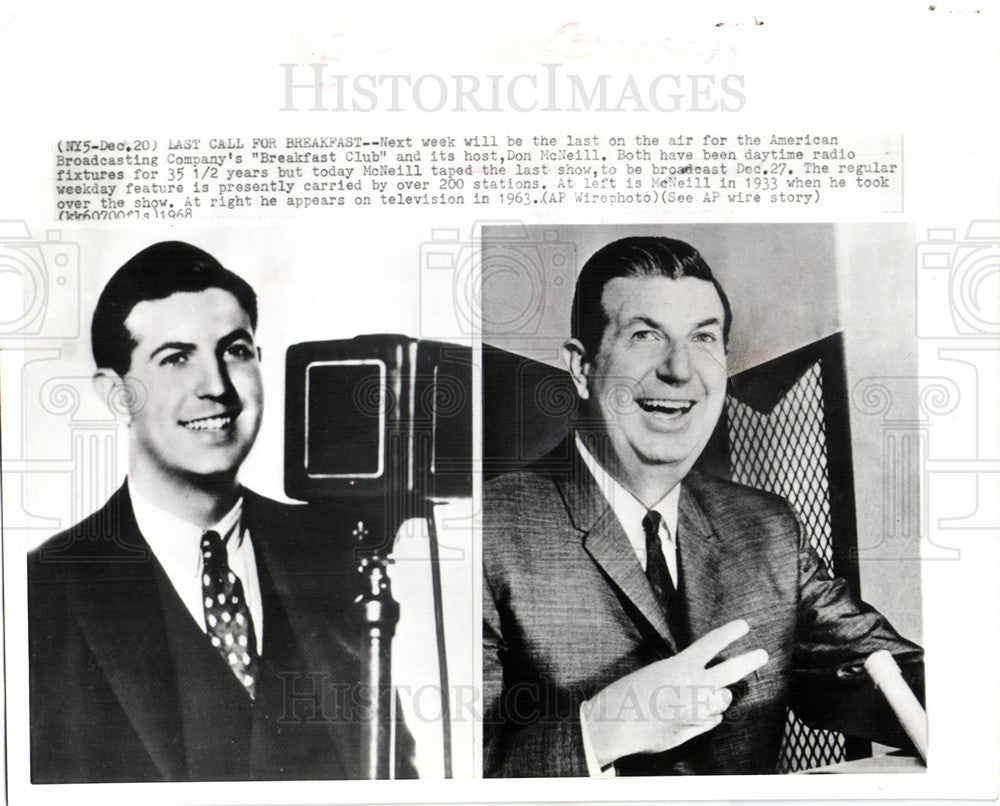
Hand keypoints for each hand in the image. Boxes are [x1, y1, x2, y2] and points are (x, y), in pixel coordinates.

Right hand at [581, 619, 767, 767]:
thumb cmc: (631, 695)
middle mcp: (694, 686)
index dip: (730, 632)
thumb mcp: (657, 673)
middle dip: (750, 660)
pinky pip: (713, 719)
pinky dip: (707, 716)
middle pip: (732, 669)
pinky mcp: (696, 727)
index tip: (743, 626)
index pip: (712, 643)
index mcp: (681, 666)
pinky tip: (690, 715)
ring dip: (720, 697)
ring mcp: (697, 708)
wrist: (617, 723)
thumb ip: (683, 674)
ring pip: (724, 699)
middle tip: (762, 654)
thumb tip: (705, 682)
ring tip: (706, 696)